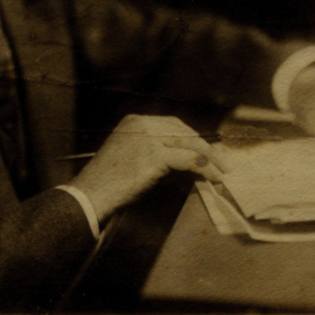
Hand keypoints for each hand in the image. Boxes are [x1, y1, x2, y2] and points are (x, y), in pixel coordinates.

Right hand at [70, 114, 226, 223]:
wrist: (92, 192)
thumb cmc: (109, 180)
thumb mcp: (131, 155)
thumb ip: (155, 150)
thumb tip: (187, 159)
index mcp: (135, 121)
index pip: (173, 124)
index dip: (193, 136)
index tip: (207, 149)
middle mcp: (143, 124)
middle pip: (184, 131)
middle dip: (205, 146)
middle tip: (222, 159)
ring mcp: (149, 138)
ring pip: (190, 143)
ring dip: (210, 157)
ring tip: (222, 170)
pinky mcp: (154, 156)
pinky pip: (188, 160)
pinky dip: (204, 168)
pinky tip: (212, 176)